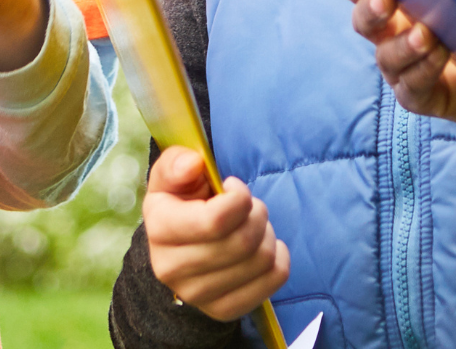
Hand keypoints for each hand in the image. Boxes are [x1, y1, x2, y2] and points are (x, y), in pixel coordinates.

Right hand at [143, 147, 288, 321]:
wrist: (180, 247)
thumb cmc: (184, 202)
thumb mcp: (173, 176)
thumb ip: (178, 163)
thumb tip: (192, 163)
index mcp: (160, 230)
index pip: (216, 221)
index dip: (239, 197)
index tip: (234, 187)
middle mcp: (172, 269)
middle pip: (244, 240)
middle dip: (257, 214)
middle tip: (247, 208)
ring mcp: (197, 295)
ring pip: (262, 258)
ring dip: (266, 234)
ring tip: (250, 227)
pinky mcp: (223, 309)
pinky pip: (275, 277)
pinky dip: (279, 257)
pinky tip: (260, 247)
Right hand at [342, 0, 455, 128]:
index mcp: (403, 2)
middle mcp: (396, 36)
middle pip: (366, 23)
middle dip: (371, 9)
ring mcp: (406, 69)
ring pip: (387, 57)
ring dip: (404, 44)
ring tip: (425, 34)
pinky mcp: (424, 98)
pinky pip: (412, 87)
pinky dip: (424, 69)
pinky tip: (439, 54)